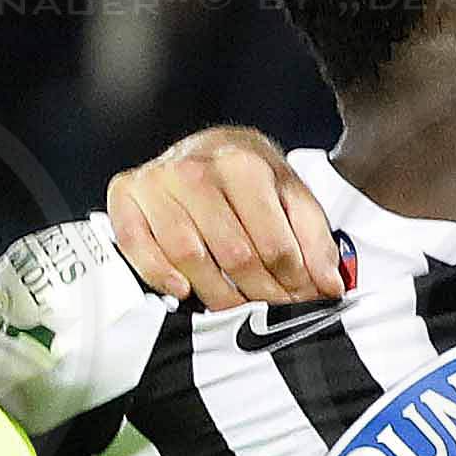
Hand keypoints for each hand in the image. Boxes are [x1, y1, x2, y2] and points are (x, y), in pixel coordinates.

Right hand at [110, 127, 339, 308]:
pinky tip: (182, 291)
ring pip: (189, 257)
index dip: (295, 282)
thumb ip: (315, 238)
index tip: (304, 299)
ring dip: (216, 295)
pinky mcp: (126, 194)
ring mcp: (157, 182)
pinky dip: (158, 274)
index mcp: (243, 165)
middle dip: (261, 294)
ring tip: (236, 307)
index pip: (274, 245)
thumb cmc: (249, 175)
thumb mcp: (291, 193)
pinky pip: (136, 246)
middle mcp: (197, 170)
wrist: (207, 144)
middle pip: (234, 256)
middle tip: (273, 311)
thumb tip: (330, 285)